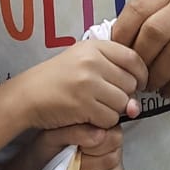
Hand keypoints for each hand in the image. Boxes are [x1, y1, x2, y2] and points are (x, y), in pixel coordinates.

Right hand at [18, 39, 144, 131]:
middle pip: (130, 83)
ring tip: (96, 107)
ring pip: (122, 103)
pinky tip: (89, 116)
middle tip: (108, 99)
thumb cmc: (57, 78)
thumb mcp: (83, 61)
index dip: (141, 74)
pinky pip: (109, 118)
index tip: (138, 83)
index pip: (133, 58)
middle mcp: (92, 62)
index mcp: (94, 47)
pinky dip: (103, 122)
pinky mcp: (82, 105)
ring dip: (114, 110)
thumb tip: (136, 106)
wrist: (28, 94)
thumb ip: (113, 73)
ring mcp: (87, 83)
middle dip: (125, 95)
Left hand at [30, 122, 126, 169]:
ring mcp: (112, 151)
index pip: (111, 123)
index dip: (94, 137)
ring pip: (114, 159)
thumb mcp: (54, 135)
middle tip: (76, 152)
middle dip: (91, 152)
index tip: (79, 144)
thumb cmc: (48, 147)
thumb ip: (76, 132)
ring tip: (78, 162)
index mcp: (95, 118)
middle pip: (115, 141)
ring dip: (91, 165)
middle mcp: (107, 132)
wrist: (41, 166)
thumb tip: (99, 134)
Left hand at [111, 0, 169, 97]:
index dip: (122, 33)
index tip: (116, 55)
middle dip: (140, 58)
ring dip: (157, 75)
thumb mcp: (168, 16)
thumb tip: (109, 49)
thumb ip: (142, 26)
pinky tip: (167, 90)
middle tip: (134, 76)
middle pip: (154, 32)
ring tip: (150, 86)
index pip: (138, 8)